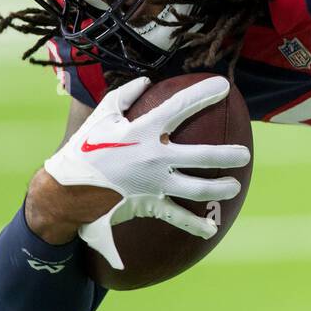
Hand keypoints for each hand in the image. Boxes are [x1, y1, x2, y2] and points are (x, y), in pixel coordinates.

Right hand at [41, 75, 250, 269]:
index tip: (225, 87)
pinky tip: (211, 229)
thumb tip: (146, 81)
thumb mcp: (101, 115)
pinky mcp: (149, 205)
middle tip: (245, 155)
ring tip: (235, 187)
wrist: (65, 190)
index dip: (203, 95)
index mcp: (143, 131)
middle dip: (226, 155)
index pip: (180, 107)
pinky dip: (195, 224)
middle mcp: (154, 157)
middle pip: (199, 155)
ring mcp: (154, 184)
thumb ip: (125, 95)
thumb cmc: (85, 148)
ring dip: (219, 189)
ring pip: (195, 188)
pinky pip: (176, 217)